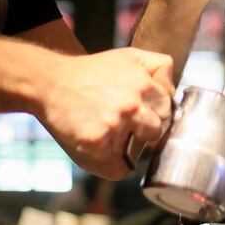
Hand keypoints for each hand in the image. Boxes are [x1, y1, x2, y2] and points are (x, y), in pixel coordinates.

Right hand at [37, 47, 174, 179]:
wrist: (50, 82)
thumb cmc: (92, 72)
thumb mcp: (129, 56)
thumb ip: (159, 66)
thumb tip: (173, 90)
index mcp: (143, 85)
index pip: (167, 110)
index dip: (153, 112)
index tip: (138, 111)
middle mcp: (131, 106)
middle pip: (157, 132)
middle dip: (144, 130)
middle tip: (122, 123)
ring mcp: (113, 127)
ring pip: (140, 152)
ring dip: (128, 147)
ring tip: (108, 132)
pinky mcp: (95, 144)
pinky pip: (120, 168)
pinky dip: (111, 163)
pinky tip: (98, 145)